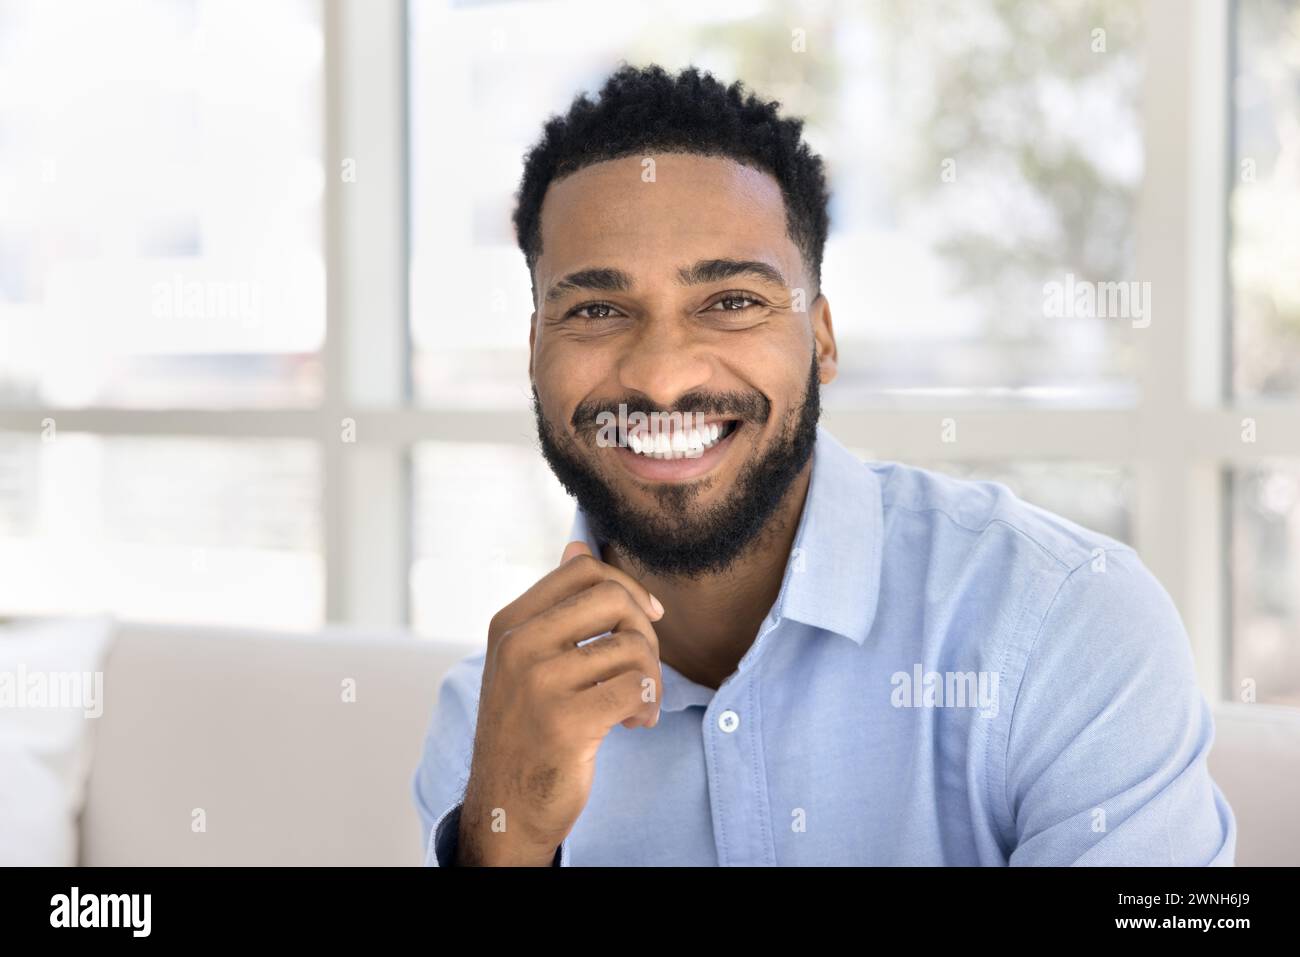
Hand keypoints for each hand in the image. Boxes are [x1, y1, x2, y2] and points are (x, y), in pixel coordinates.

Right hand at [455, 541, 663, 864]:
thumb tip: (577, 546)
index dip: (626, 587)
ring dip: (651, 680)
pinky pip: (636, 688)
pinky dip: (648, 706)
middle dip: (645, 632)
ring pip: (632, 647)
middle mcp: (518, 646)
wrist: (505, 805)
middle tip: (641, 668)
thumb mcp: (527, 661)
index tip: (644, 617)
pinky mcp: (565, 722)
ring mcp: (538, 684)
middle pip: (614, 599)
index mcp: (509, 624)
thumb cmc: (527, 728)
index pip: (584, 569)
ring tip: (637, 705)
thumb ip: (555, 608)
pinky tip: (635, 723)